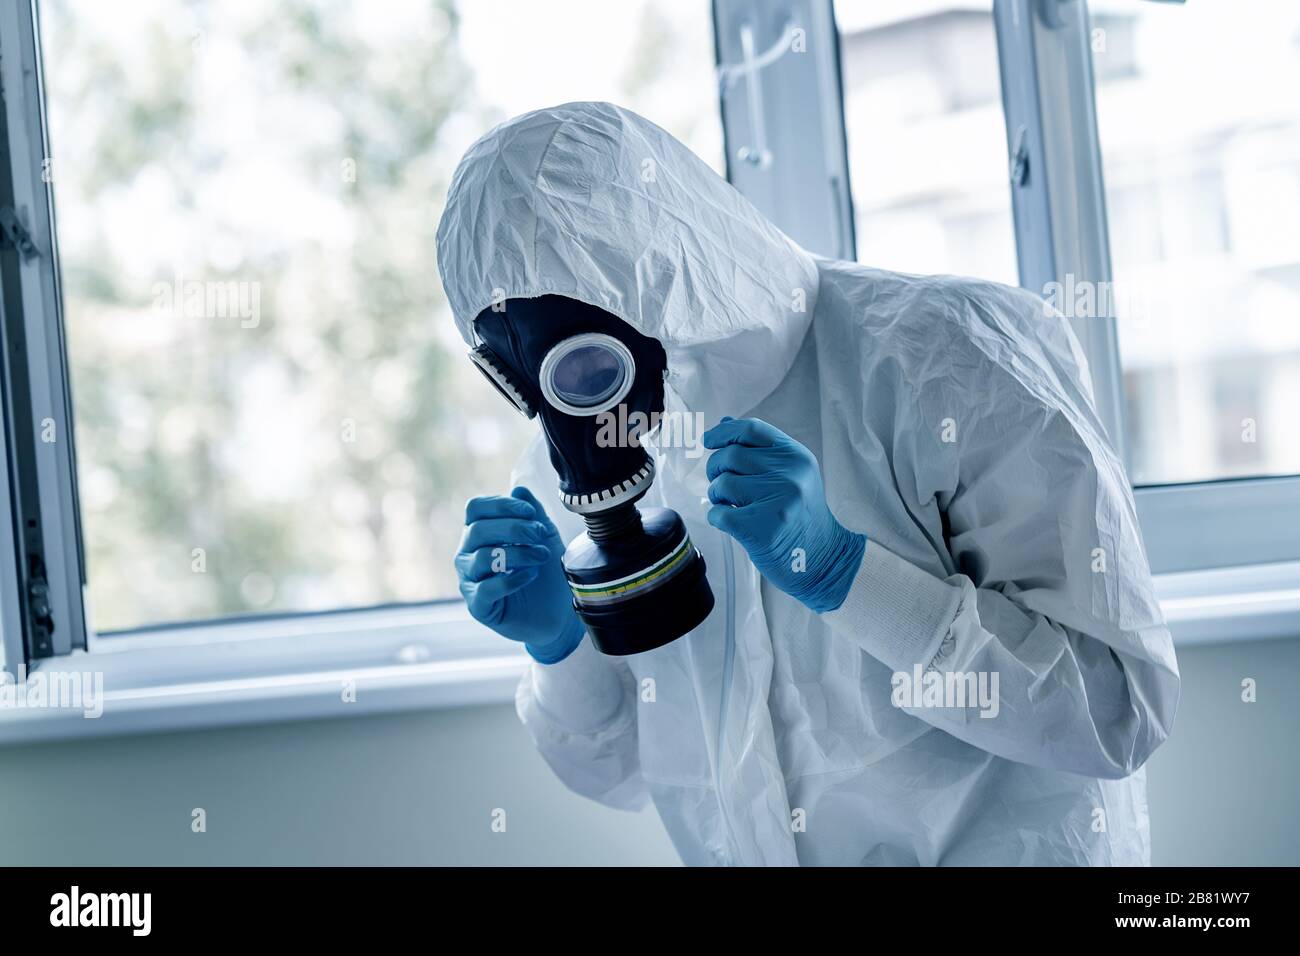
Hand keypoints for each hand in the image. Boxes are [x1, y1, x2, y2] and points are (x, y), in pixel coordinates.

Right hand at [455, 486, 584, 662]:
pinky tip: (530, 576)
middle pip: (477, 530)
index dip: (502, 505)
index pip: (475, 508)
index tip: (530, 513)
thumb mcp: (544, 536)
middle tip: (540, 537)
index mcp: (479, 533)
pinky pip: (486, 589)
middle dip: (514, 529)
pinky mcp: (478, 606)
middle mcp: (467, 554)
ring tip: (541, 557)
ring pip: (482, 558)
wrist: (557, 613)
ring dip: (517, 554)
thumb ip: (532, 512)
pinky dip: (511, 580)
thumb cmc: (547, 573)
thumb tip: (519, 489)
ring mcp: (470, 581)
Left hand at [704, 417, 865, 612]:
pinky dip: (717, 517)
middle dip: (715, 469)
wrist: (823, 558)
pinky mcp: (762, 527)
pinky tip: (731, 522)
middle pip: (730, 455)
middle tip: (720, 485)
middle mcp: (790, 474)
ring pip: (722, 484)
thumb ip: (759, 451)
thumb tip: (724, 424)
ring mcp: (777, 500)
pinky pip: (719, 513)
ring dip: (716, 495)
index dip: (724, 433)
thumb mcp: (791, 475)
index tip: (708, 440)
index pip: (751, 429)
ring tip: (730, 505)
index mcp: (796, 456)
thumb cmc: (800, 516)